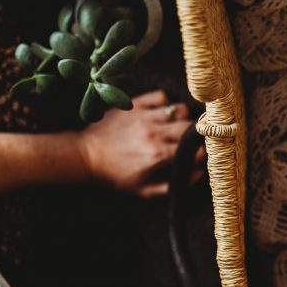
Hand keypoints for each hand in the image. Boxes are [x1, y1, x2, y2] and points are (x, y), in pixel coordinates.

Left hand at [76, 90, 201, 196]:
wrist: (87, 156)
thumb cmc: (116, 175)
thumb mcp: (144, 190)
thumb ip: (173, 185)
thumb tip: (198, 173)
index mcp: (157, 154)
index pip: (194, 149)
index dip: (200, 152)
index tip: (197, 154)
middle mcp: (153, 133)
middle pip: (189, 127)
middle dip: (194, 134)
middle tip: (190, 139)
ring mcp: (144, 116)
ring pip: (179, 109)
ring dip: (182, 118)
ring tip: (176, 125)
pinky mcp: (135, 105)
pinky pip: (161, 96)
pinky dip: (167, 103)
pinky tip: (163, 112)